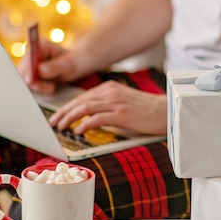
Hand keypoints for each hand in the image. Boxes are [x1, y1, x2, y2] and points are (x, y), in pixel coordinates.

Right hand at [20, 39, 82, 94]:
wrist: (75, 66)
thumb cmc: (73, 63)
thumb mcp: (68, 65)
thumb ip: (54, 67)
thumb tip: (40, 70)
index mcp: (39, 45)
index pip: (27, 59)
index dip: (27, 71)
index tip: (32, 81)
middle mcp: (31, 53)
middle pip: (23, 71)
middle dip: (35, 83)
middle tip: (51, 88)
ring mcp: (29, 64)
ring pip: (25, 80)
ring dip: (38, 87)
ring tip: (52, 87)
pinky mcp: (29, 74)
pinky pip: (29, 85)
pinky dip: (39, 89)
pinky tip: (49, 88)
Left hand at [48, 81, 167, 135]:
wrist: (167, 111)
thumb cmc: (146, 111)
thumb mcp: (123, 103)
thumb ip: (107, 106)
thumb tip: (90, 118)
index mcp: (110, 88)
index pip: (83, 97)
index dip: (68, 107)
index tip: (58, 116)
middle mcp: (111, 92)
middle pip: (80, 101)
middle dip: (63, 112)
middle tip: (53, 122)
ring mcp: (116, 102)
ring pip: (85, 107)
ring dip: (69, 117)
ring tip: (60, 127)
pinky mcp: (121, 114)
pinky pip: (97, 118)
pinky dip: (84, 124)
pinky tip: (78, 131)